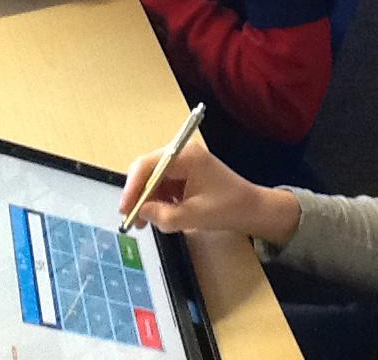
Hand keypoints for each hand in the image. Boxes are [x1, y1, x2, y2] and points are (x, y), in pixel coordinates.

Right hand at [118, 142, 301, 243]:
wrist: (253, 209)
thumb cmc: (228, 208)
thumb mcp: (193, 216)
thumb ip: (164, 215)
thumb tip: (141, 212)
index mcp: (186, 157)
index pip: (148, 165)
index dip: (133, 187)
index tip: (125, 209)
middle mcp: (182, 154)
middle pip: (147, 170)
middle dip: (138, 195)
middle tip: (131, 219)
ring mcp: (184, 163)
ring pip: (153, 179)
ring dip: (147, 200)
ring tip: (144, 223)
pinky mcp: (185, 174)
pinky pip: (163, 185)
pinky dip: (158, 200)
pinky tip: (159, 215)